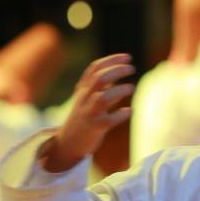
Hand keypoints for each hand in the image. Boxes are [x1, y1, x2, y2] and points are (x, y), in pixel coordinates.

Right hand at [41, 54, 135, 171]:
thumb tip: (118, 70)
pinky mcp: (95, 128)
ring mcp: (89, 113)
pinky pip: (108, 120)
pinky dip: (120, 114)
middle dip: (117, 70)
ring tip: (132, 87)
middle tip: (132, 68)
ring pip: (102, 98)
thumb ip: (100, 85)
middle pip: (99, 79)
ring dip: (119, 90)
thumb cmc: (82, 117)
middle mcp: (84, 99)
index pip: (94, 68)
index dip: (112, 60)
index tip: (128, 57)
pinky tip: (129, 111)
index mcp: (82, 90)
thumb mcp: (86, 98)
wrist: (68, 143)